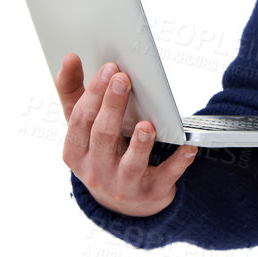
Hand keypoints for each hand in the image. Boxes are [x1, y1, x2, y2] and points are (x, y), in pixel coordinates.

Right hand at [56, 52, 198, 216]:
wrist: (124, 199)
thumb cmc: (102, 150)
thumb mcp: (83, 128)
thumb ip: (73, 92)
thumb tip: (69, 57)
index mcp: (75, 152)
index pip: (80, 121)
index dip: (93, 93)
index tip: (109, 68)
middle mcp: (95, 172)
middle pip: (103, 137)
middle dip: (112, 107)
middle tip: (124, 79)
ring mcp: (124, 185)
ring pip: (130, 164)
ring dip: (140, 144)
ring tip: (147, 124)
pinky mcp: (152, 192)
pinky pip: (166, 176)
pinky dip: (178, 162)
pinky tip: (188, 147)